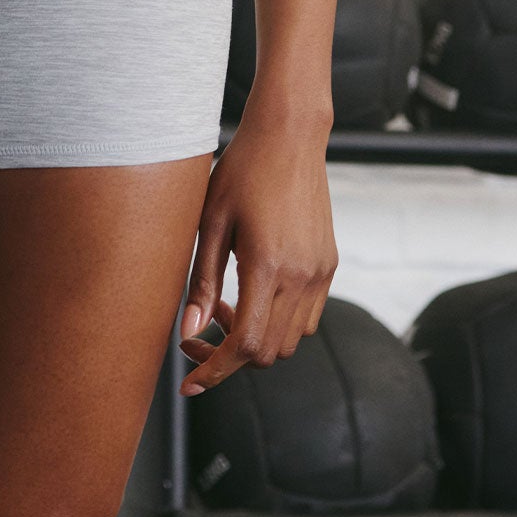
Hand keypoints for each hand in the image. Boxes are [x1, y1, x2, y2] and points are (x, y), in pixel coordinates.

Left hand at [177, 100, 336, 394]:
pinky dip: (278, 323)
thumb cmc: (242, 170)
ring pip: (290, 340)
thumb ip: (200, 281)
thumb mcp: (209, 222)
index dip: (215, 370)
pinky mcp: (329, 265)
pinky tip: (253, 293)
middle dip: (229, 357)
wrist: (289, 136)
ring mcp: (320, 273)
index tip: (190, 380)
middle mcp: (301, 276)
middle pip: (268, 352)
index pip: (244, 344)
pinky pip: (307, 317)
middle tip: (198, 333)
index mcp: (267, 266)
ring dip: (254, 340)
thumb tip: (188, 331)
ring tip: (223, 306)